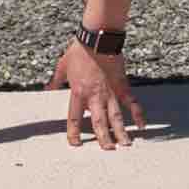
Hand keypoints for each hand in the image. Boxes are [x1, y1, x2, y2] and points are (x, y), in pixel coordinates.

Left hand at [58, 35, 144, 150]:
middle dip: (103, 138)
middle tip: (108, 150)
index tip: (75, 144)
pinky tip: (141, 125)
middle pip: (99, 122)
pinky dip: (138, 113)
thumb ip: (56, 80)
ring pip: (116, 116)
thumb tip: (47, 87)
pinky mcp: (122, 85)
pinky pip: (131, 102)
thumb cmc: (79, 50)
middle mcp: (95, 96)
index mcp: (78, 92)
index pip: (75, 118)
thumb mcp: (62, 65)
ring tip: (125, 145)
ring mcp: (110, 92)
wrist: (97, 38)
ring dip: (121, 132)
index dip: (74, 133)